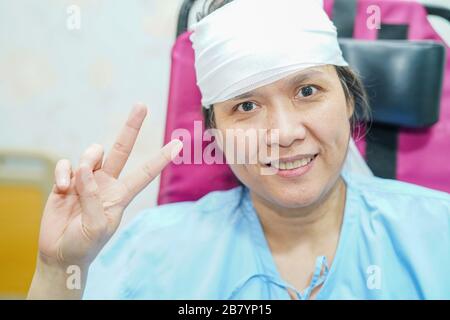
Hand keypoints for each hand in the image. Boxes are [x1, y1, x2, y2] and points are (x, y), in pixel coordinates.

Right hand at [37, 103, 181, 268]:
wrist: (60, 254)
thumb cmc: (84, 244)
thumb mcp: (96, 227)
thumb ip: (91, 197)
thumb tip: (84, 168)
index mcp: (121, 195)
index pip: (145, 172)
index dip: (161, 158)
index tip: (179, 144)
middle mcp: (107, 183)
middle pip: (121, 148)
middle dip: (131, 126)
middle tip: (142, 105)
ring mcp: (86, 180)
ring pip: (92, 152)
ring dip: (87, 159)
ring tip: (74, 183)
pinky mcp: (66, 180)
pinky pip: (66, 164)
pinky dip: (63, 173)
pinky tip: (61, 188)